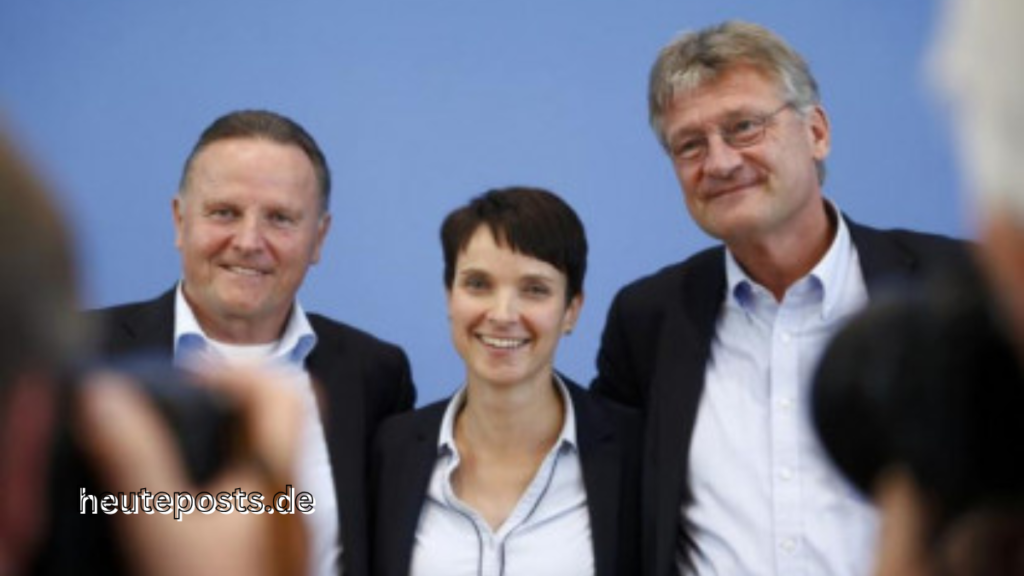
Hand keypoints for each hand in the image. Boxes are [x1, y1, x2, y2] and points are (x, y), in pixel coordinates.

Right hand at [77, 367, 305, 575]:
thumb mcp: (159, 525)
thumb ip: (133, 458)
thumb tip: (105, 395)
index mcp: (276, 474)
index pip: (285, 390)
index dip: (237, 369)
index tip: (187, 382)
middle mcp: (293, 496)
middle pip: (276, 421)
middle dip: (224, 404)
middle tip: (174, 412)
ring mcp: (291, 528)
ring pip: (267, 461)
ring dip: (221, 446)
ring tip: (167, 457)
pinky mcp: (279, 556)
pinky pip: (259, 499)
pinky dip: (224, 486)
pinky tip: (183, 510)